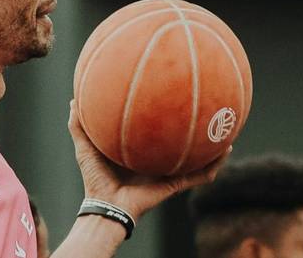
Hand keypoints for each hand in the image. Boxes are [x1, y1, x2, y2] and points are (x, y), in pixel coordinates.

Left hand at [68, 100, 230, 220]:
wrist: (106, 205)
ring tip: (228, 128)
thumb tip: (74, 100)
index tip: (174, 96)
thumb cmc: (95, 178)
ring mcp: (169, 171)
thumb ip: (79, 124)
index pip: (158, 131)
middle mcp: (158, 160)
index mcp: (142, 150)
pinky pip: (199, 175)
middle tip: (208, 107)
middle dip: (195, 127)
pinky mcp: (175, 184)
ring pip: (198, 157)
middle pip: (182, 141)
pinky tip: (226, 151)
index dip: (167, 117)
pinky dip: (214, 165)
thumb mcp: (85, 145)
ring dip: (213, 146)